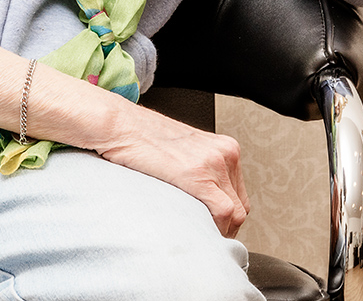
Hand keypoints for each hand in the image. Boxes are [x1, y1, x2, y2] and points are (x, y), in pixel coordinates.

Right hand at [96, 108, 249, 236]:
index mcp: (225, 148)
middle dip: (225, 229)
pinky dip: (214, 228)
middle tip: (204, 239)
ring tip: (198, 238)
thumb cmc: (143, 139)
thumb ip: (200, 171)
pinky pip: (223, 211)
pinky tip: (196, 232)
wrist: (121, 124)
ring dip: (219, 231)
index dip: (227, 220)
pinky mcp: (198, 174)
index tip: (211, 230)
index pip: (238, 196)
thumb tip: (203, 203)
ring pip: (236, 213)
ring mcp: (215, 162)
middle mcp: (226, 153)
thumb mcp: (183, 152)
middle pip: (241, 207)